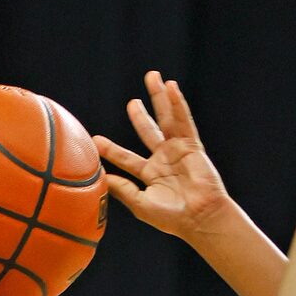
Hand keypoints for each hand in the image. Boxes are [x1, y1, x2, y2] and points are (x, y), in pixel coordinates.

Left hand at [94, 71, 228, 240]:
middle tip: (132, 102)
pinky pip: (184, 121)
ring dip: (160, 98)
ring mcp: (178, 151)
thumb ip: (121, 189)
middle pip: (149, 132)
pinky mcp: (192, 146)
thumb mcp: (140, 204)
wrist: (199, 218)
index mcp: (150, 175)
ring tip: (153, 77)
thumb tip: (99, 177)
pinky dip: (178, 104)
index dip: (111, 150)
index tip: (95, 141)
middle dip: (140, 115)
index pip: (126, 159)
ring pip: (167, 119)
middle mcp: (164, 161)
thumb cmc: (172, 217)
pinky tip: (171, 87)